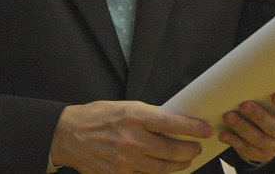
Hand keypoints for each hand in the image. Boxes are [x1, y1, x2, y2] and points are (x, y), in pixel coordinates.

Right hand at [49, 100, 212, 172]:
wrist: (69, 135)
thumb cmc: (96, 117)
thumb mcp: (124, 107)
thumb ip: (148, 115)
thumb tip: (172, 120)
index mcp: (133, 116)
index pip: (171, 123)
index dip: (192, 128)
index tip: (205, 129)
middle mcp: (131, 140)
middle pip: (171, 150)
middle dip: (190, 150)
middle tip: (197, 147)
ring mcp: (126, 161)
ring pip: (162, 168)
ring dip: (179, 164)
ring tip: (186, 159)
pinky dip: (159, 172)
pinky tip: (165, 168)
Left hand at [218, 92, 274, 164]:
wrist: (263, 130)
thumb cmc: (265, 105)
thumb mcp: (269, 98)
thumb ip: (264, 90)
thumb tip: (244, 71)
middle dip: (258, 116)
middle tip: (243, 105)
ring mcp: (274, 146)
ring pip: (259, 139)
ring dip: (242, 128)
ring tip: (228, 117)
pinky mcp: (260, 154)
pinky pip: (247, 149)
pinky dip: (234, 141)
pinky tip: (223, 134)